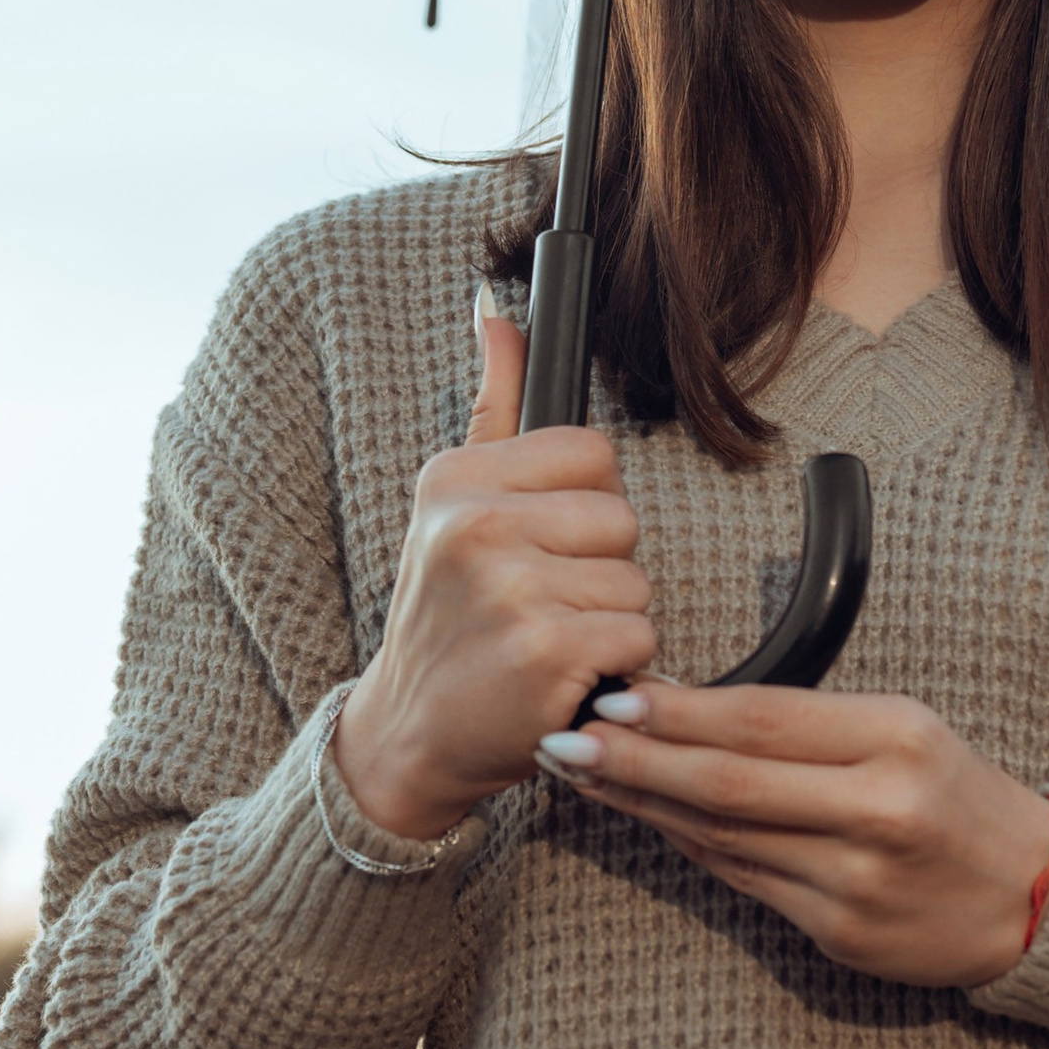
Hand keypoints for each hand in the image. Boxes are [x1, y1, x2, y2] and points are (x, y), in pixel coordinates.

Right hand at [332, 298, 656, 843]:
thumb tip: (497, 312)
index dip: (584, 505)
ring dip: (607, 622)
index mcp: (456, 480)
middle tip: (540, 603)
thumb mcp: (450, 503)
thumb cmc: (448, 617)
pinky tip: (560, 677)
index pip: (592, 452)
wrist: (411, 735)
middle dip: (598, 568)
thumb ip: (493, 405)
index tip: (542, 544)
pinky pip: (637, 636)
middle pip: (620, 518)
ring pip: (635, 580)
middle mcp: (474, 525)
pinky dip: (614, 668)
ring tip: (548, 640)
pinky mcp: (545, 653)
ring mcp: (509, 589)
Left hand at [542, 679, 1048, 989]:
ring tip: (588, 778)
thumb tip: (693, 709)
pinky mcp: (842, 934)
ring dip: (646, 807)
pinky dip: (690, 849)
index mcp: (897, 738)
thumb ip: (811, 724)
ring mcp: (857, 880)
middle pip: (730, 782)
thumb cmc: (957, 796)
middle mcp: (877, 809)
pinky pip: (745, 883)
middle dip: (637, 761)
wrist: (1033, 895)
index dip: (680, 712)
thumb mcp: (906, 729)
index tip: (616, 698)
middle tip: (566, 742)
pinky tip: (649, 824)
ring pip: (725, 838)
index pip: (764, 720)